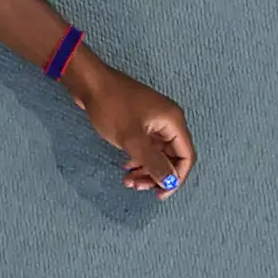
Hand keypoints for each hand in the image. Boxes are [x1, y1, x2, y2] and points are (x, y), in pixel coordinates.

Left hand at [64, 49, 193, 196]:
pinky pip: (146, 146)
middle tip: (137, 187)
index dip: (176, 178)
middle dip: (157, 175)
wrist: (90, 84)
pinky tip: (126, 167)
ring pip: (157, 154)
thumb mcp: (132, 139)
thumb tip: (171, 182)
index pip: (186, 157)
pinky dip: (139, 159)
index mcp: (173, 122)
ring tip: (128, 180)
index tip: (159, 194)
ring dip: (146, 170)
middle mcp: (168, 121)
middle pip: (172, 157)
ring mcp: (154, 121)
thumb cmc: (112, 108)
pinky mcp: (140, 122)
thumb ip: (154, 162)